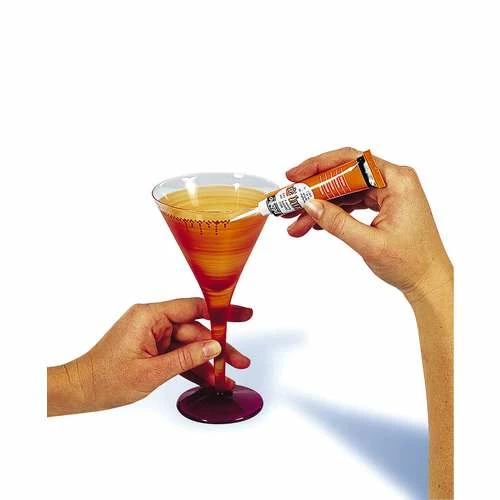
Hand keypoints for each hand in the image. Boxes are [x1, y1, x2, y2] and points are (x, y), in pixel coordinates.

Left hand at [47, 298, 251, 414]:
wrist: (81, 391)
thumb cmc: (105, 378)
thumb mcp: (152, 372)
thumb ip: (186, 358)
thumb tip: (213, 347)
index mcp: (149, 316)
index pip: (193, 308)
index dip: (220, 312)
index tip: (241, 314)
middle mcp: (152, 321)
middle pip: (195, 331)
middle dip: (217, 349)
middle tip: (238, 362)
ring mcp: (153, 335)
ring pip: (189, 345)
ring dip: (207, 362)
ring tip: (226, 377)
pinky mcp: (152, 348)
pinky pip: (178, 354)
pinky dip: (192, 367)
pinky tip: (209, 379)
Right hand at [286, 147, 451, 300]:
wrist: (428, 282)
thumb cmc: (412, 263)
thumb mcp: (369, 243)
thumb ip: (337, 222)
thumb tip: (310, 204)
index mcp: (397, 181)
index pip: (350, 162)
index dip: (318, 167)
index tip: (294, 178)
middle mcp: (392, 181)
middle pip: (342, 176)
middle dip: (312, 191)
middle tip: (288, 202)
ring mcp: (387, 193)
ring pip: (342, 192)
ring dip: (318, 207)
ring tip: (294, 222)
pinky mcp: (382, 205)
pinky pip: (350, 203)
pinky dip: (331, 214)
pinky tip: (311, 225)